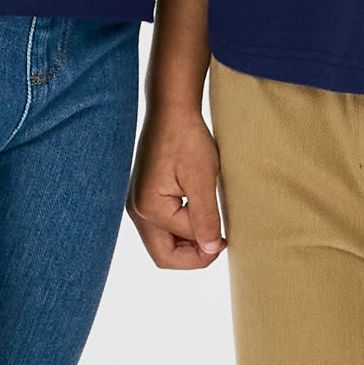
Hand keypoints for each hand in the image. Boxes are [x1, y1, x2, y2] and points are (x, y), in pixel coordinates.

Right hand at [128, 104, 225, 267]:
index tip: (226, 239)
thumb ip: (205, 218)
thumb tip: (210, 249)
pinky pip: (161, 225)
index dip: (205, 249)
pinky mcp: (145, 194)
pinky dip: (180, 227)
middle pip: (163, 255)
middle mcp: (136, 210)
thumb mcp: (202, 179)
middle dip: (192, 255)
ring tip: (210, 226)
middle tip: (217, 241)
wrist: (172, 108)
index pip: (179, 248)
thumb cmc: (186, 138)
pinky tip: (197, 212)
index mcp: (148, 209)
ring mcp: (138, 202)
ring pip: (162, 242)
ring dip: (186, 241)